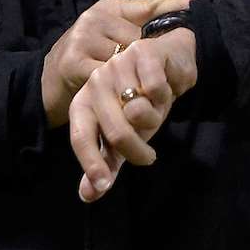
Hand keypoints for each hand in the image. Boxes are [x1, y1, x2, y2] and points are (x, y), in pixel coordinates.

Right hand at [41, 0, 196, 128]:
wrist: (45, 82)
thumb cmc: (85, 59)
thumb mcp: (109, 35)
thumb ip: (138, 26)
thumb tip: (184, 7)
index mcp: (107, 8)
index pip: (148, 6)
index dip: (173, 7)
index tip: (197, 3)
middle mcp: (94, 18)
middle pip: (139, 40)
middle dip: (151, 59)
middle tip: (161, 77)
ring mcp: (83, 39)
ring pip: (126, 60)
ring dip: (137, 78)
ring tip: (144, 91)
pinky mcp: (75, 63)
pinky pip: (110, 79)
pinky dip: (120, 91)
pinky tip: (125, 98)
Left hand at [69, 26, 196, 202]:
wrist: (170, 64)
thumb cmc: (143, 102)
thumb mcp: (126, 135)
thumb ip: (107, 163)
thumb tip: (88, 195)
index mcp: (85, 102)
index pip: (80, 135)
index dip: (90, 161)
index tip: (103, 185)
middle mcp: (96, 81)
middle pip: (115, 131)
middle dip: (137, 150)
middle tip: (148, 156)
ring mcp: (117, 65)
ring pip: (140, 112)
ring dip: (157, 117)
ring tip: (157, 108)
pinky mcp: (141, 53)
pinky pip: (156, 90)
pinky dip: (166, 95)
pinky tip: (165, 86)